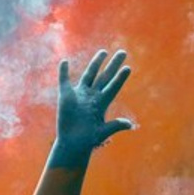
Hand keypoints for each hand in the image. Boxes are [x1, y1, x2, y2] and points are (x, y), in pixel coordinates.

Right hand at [52, 49, 132, 165]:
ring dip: (96, 63)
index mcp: (102, 103)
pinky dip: (63, 72)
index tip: (127, 68)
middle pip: (104, 76)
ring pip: (89, 75)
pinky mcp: (65, 96)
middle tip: (123, 52)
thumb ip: (115, 125)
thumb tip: (130, 124)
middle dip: (113, 65)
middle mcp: (92, 96)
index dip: (120, 78)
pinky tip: (64, 62)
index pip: (113, 86)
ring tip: (104, 52)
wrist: (72, 142)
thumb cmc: (88, 139)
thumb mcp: (103, 132)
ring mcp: (79, 94)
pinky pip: (64, 81)